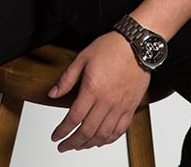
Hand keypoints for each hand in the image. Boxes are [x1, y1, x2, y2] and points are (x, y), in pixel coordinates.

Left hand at [48, 32, 150, 151]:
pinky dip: (109, 139)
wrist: (138, 45)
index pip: (73, 118)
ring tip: (80, 145)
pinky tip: (101, 141)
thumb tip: (53, 94)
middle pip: (87, 131)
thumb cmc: (111, 47)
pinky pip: (120, 130)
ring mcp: (120, 106)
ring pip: (103, 135)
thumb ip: (67, 79)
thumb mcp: (82, 58)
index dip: (62, 131)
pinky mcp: (131, 107)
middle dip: (73, 142)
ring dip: (90, 144)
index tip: (56, 136)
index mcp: (92, 89)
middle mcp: (107, 101)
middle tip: (64, 146)